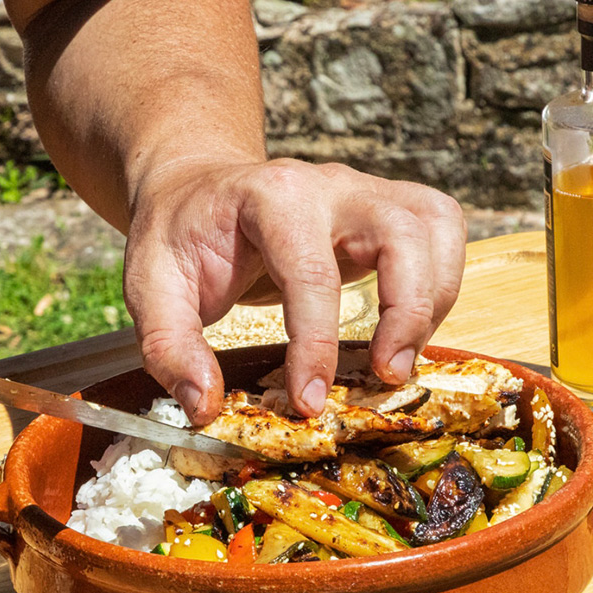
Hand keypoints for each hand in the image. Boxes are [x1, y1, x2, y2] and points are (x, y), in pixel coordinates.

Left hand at [124, 157, 465, 424]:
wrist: (203, 187)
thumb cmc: (182, 235)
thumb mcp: (151, 286)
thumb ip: (168, 346)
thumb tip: (208, 408)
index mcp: (272, 196)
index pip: (311, 272)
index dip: (316, 346)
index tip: (310, 403)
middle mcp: (330, 184)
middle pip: (402, 234)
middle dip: (407, 313)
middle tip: (385, 376)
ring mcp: (365, 190)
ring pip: (436, 226)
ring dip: (434, 299)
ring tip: (400, 357)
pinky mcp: (386, 206)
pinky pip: (441, 232)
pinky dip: (442, 280)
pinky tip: (409, 323)